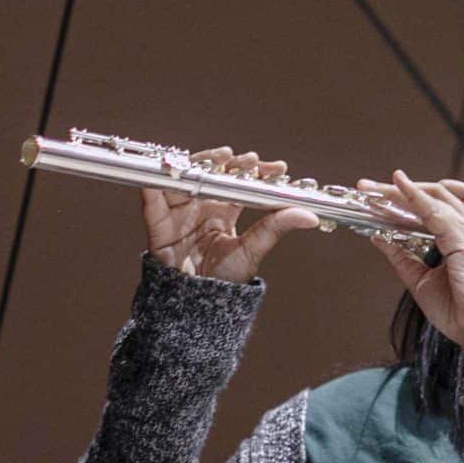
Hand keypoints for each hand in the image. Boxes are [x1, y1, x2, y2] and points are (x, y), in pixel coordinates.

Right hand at [140, 147, 320, 282]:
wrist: (197, 304)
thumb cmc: (225, 278)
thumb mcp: (253, 249)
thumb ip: (275, 227)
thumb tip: (309, 217)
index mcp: (225, 209)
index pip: (240, 181)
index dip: (256, 170)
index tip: (276, 168)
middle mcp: (202, 204)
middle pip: (212, 172)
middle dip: (229, 161)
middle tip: (247, 159)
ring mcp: (179, 210)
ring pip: (185, 177)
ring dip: (198, 163)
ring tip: (216, 158)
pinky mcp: (159, 222)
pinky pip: (153, 199)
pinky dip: (156, 182)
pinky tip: (168, 169)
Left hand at [361, 170, 463, 353]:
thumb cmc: (462, 310)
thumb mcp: (421, 280)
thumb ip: (402, 257)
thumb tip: (380, 238)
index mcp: (461, 239)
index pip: (436, 205)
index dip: (408, 196)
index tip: (379, 195)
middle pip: (435, 194)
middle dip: (398, 188)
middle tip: (368, 188)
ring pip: (435, 197)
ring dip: (401, 191)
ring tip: (376, 189)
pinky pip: (438, 212)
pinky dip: (417, 198)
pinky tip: (401, 189)